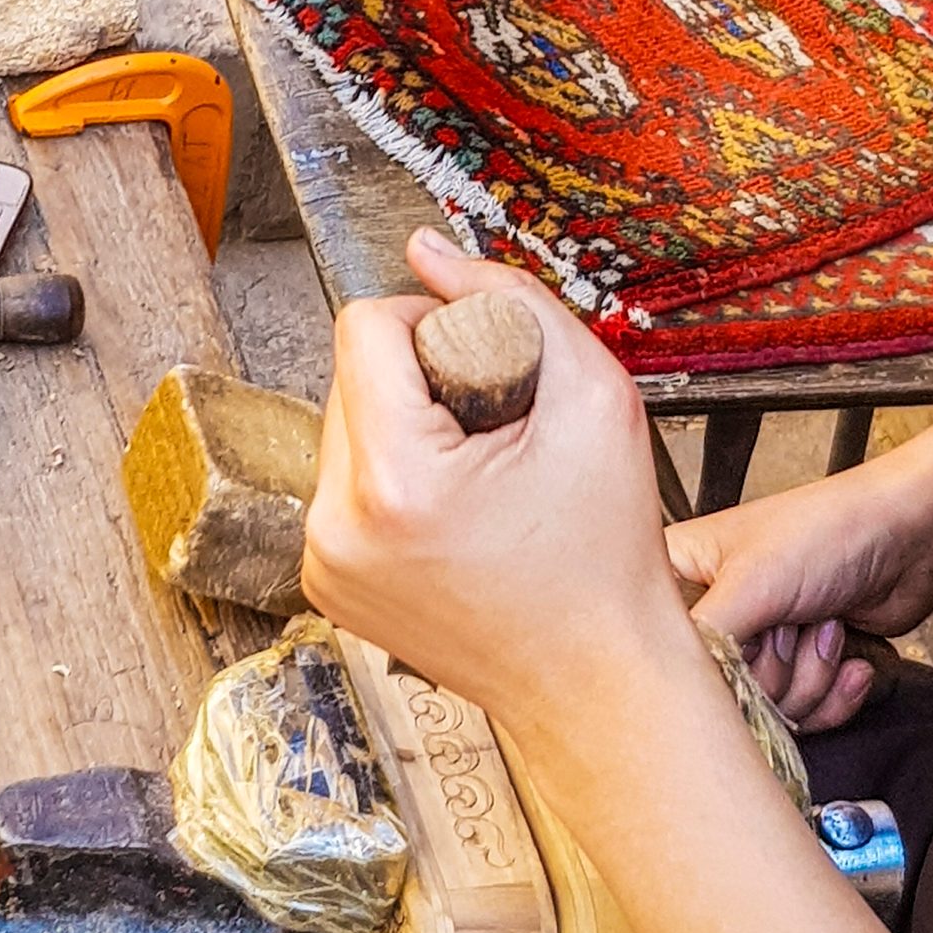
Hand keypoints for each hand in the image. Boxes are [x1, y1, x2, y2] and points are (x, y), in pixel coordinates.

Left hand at [303, 230, 694, 735]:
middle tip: (496, 432)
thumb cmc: (608, 559)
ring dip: (407, 425)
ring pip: (345, 426)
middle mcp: (336, 527)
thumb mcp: (593, 396)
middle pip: (348, 375)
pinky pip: (346, 483)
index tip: (491, 373)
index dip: (436, 325)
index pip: (365, 327)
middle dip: (421, 379)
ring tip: (481, 475)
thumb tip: (428, 250)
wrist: (599, 681)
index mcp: (393, 484)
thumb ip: (508, 299)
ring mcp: (323, 563)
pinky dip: (396, 477)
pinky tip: (458, 510)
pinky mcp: (326, 582)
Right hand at [667, 468, 932, 729]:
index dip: (709, 659)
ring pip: (764, 708)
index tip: (743, 637)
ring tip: (825, 627)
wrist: (913, 539)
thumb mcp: (751, 583)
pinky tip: (849, 658)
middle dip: (774, 669)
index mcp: (679, 576)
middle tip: (791, 622)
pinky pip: (803, 716)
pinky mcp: (801, 668)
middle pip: (720, 690)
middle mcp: (713, 612)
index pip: (663, 649)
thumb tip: (676, 690)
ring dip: (810, 678)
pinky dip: (835, 696)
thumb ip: (704, 640)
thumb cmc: (828, 532)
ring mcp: (758, 643)